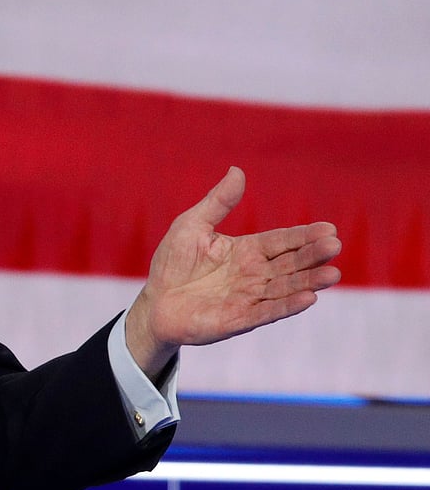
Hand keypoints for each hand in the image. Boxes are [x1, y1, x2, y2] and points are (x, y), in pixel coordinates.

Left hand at [126, 167, 341, 378]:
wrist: (155, 302)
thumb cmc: (173, 263)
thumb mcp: (192, 225)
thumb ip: (218, 202)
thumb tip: (237, 170)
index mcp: (247, 251)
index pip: (281, 241)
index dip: (304, 236)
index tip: (329, 228)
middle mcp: (254, 274)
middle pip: (290, 264)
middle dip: (313, 256)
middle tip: (334, 245)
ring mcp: (249, 298)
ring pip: (286, 288)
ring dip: (309, 282)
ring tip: (333, 274)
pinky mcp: (239, 319)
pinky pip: (267, 312)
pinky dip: (287, 306)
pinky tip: (308, 298)